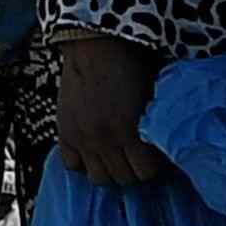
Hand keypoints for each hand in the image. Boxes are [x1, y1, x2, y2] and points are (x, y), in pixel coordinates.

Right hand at [50, 33, 160, 188]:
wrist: (95, 46)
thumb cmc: (130, 65)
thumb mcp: (151, 97)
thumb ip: (152, 126)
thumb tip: (161, 147)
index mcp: (129, 130)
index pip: (145, 172)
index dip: (152, 166)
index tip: (154, 158)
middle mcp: (104, 139)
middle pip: (122, 178)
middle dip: (133, 171)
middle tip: (136, 158)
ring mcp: (82, 138)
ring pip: (98, 178)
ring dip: (110, 170)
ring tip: (116, 158)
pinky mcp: (65, 133)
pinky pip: (71, 165)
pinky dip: (83, 162)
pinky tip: (93, 151)